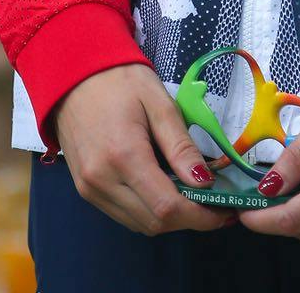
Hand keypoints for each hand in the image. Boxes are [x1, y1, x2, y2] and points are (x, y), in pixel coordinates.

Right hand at [53, 63, 239, 235]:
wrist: (74, 76)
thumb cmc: (120, 81)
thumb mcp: (159, 103)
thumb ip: (181, 145)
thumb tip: (205, 182)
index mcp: (123, 156)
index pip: (167, 206)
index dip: (200, 216)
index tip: (225, 211)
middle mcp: (102, 182)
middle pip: (154, 222)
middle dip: (189, 219)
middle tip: (214, 204)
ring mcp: (90, 190)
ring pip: (139, 224)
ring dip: (170, 218)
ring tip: (193, 198)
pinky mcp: (85, 191)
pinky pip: (124, 214)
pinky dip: (149, 211)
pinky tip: (164, 191)